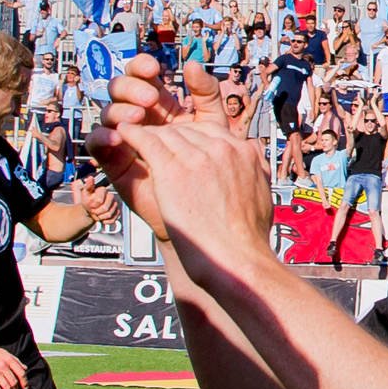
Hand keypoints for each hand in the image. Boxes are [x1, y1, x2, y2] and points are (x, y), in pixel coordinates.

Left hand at [71, 176, 120, 223]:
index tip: (90, 205)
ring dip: (101, 217)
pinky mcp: (117, 212)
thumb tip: (90, 178)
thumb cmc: (88, 201)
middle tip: (93, 211)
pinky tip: (102, 218)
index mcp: (103, 190)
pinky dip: (106, 221)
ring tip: (97, 214)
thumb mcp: (85, 193)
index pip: (99, 200)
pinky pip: (113, 219)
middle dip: (97, 212)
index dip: (93, 205)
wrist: (90, 209)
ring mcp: (115, 204)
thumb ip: (88, 186)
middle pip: (106, 208)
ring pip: (110, 214)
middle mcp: (111, 196)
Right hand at [89, 56, 231, 239]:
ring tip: (139, 117)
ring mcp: (124, 137)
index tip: (153, 67)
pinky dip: (103, 135)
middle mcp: (139, 117)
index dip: (142, 66)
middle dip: (131, 86)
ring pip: (107, 110)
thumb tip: (192, 64)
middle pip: (120, 87)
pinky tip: (118, 136)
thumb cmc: (210, 170)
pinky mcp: (113, 160)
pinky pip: (95, 141)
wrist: (204, 212)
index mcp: (161, 104)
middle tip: (151, 97)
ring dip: (120, 108)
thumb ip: (206, 95)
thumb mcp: (213, 126)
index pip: (142, 75)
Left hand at [112, 115, 274, 281]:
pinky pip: (147, 142)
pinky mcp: (172, 170)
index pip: (211, 131)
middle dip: (170, 136)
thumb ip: (255, 173)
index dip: (192, 138)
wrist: (237, 259)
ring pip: (166, 134)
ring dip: (150, 135)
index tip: (181, 146)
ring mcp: (197, 157)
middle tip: (155, 144)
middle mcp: (222, 148)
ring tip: (135, 136)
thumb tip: (255, 167)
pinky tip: (124, 132)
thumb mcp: (263, 195)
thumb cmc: (248, 239)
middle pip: (188, 130)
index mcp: (243, 152)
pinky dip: (133, 135)